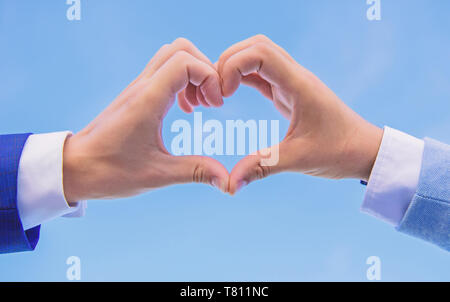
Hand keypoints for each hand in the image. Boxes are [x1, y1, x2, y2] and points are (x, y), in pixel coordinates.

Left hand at [62, 38, 228, 202]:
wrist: (73, 168)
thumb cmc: (109, 171)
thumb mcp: (157, 175)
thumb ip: (196, 171)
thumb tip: (228, 181)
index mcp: (148, 101)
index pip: (185, 62)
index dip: (209, 77)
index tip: (215, 106)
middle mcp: (142, 87)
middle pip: (180, 49)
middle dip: (205, 69)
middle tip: (212, 101)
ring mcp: (137, 88)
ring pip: (171, 56)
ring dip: (193, 74)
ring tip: (201, 104)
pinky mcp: (135, 95)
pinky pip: (163, 72)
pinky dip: (182, 82)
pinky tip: (186, 109)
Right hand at [214, 35, 382, 193]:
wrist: (365, 150)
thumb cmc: (340, 152)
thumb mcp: (299, 160)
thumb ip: (262, 167)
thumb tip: (229, 184)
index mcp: (299, 85)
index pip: (260, 53)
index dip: (234, 66)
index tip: (224, 95)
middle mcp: (295, 76)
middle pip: (256, 45)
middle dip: (229, 61)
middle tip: (216, 91)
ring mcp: (293, 82)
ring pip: (259, 55)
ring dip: (235, 67)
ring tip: (219, 93)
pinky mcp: (290, 92)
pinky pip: (262, 74)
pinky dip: (242, 78)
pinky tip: (230, 94)